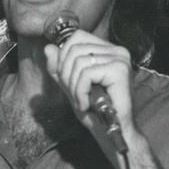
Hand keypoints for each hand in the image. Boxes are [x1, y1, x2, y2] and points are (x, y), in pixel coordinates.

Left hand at [44, 30, 135, 144]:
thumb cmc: (95, 111)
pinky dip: (81, 92)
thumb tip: (48, 48)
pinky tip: (86, 104)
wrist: (112, 132)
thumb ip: (59, 68)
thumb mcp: (70, 86)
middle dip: (66, 75)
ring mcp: (120, 59)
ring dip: (74, 87)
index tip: (67, 80)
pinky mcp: (119, 70)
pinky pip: (86, 74)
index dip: (64, 57)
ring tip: (82, 101)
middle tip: (75, 94)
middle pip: (74, 49)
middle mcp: (116, 51)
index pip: (76, 37)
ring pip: (79, 62)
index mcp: (107, 51)